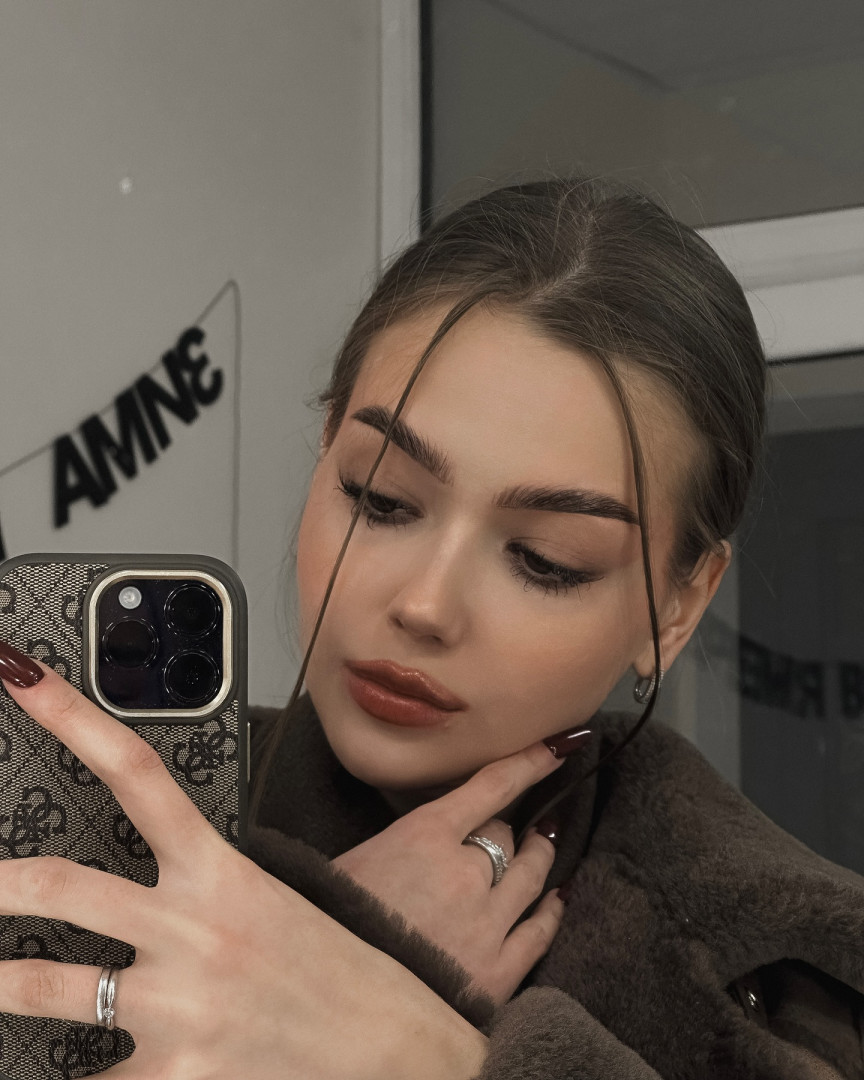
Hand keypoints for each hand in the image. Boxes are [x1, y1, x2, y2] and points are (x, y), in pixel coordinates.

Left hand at [0, 657, 487, 1078]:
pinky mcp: (174, 1077)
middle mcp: (193, 928)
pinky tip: (92, 1069)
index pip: (137, 774)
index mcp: (223, 873)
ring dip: (1, 986)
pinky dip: (87, 1077)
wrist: (399, 1056)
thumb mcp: (278, 906)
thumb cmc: (340, 978)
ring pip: (43, 988)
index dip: (71, 717)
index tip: (23, 679)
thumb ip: (205, 891)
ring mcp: (177, 1005)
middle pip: (61, 883)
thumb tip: (141, 900)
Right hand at [332, 742, 566, 1004]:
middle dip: (504, 830)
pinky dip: (551, 911)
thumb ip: (400, 841)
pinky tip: (557, 899)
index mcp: (422, 836)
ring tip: (543, 844)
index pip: (491, 787)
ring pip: (531, 875)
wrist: (326, 999)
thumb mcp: (354, 861)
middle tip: (505, 829)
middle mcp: (463, 873)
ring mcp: (485, 924)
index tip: (556, 748)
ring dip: (537, 856)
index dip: (528, 763)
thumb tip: (427, 830)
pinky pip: (539, 933)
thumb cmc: (328, 921)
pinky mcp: (496, 974)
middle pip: (504, 834)